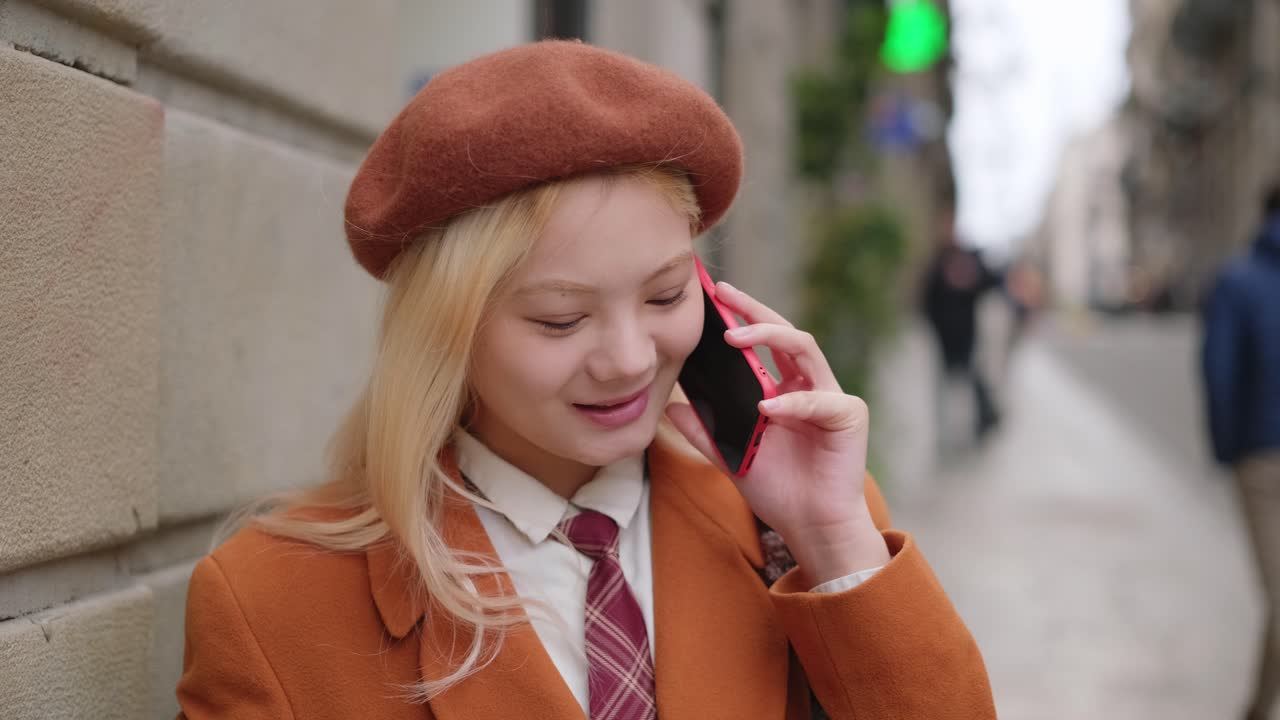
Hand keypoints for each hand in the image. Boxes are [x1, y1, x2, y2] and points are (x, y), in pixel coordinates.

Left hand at [665, 282, 889, 584]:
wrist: (811, 527)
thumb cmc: (779, 490)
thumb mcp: (730, 456)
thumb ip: (704, 431)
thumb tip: (670, 406)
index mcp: (785, 389)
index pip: (763, 343)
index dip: (741, 318)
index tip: (712, 298)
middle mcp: (810, 384)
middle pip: (785, 332)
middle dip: (754, 310)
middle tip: (725, 295)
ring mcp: (832, 396)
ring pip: (805, 348)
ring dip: (770, 337)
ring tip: (735, 338)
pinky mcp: (849, 416)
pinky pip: (820, 400)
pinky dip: (792, 402)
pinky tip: (767, 407)